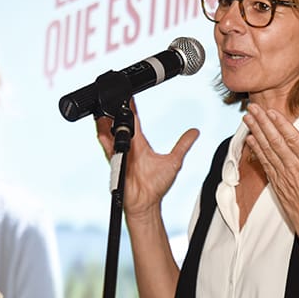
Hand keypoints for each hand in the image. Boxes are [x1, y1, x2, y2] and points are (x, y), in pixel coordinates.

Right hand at [95, 99, 198, 219]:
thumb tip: (195, 132)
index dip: (131, 107)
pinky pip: (107, 149)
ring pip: (110, 133)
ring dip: (108, 122)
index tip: (130, 94)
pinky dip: (105, 139)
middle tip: (116, 96)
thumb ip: (183, 145)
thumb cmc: (156, 185)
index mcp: (140, 143)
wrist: (146, 203)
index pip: (134, 121)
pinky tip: (102, 130)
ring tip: (107, 110)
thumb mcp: (174, 161)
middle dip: (117, 110)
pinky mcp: (115, 163)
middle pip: (120, 123)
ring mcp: (120, 154)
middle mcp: (128, 146)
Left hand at [242, 104, 298, 245]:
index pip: (294, 140)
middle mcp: (295, 169)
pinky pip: (264, 163)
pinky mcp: (277, 184)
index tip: (270, 112)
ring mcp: (284, 176)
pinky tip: (249, 139)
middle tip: (252, 108)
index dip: (281, 125)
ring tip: (247, 118)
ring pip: (267, 150)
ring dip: (256, 133)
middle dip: (262, 123)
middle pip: (276, 142)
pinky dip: (256, 150)